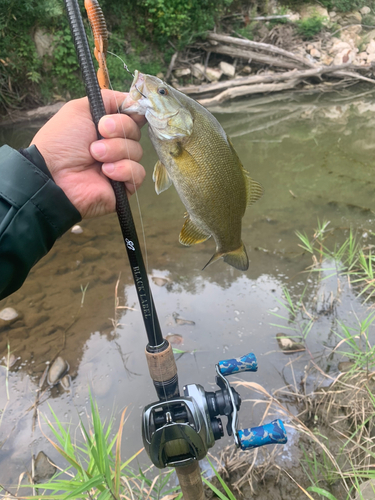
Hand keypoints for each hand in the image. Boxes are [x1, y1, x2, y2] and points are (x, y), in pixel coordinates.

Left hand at [31, 89, 146, 218]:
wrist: (54, 173)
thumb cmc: (62, 140)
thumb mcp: (80, 109)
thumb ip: (109, 99)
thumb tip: (134, 101)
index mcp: (108, 126)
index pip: (134, 115)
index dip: (134, 112)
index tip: (124, 110)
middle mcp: (116, 144)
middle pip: (137, 132)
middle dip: (120, 129)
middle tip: (100, 134)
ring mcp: (121, 165)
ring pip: (137, 152)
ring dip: (116, 150)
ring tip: (95, 155)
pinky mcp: (125, 185)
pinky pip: (138, 173)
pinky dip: (123, 169)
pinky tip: (106, 172)